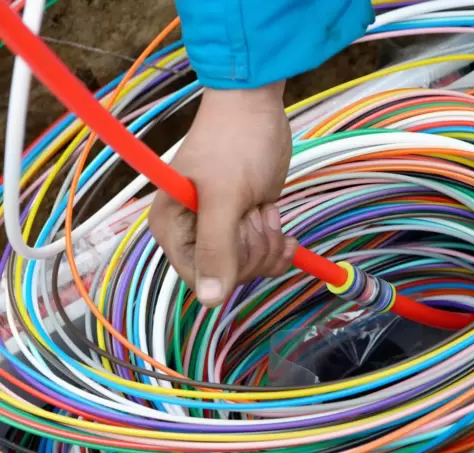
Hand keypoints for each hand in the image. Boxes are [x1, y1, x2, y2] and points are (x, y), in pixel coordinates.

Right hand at [149, 83, 296, 306]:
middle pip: (231, 276)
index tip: (239, 228)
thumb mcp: (225, 197)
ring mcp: (223, 231)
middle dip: (252, 246)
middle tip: (251, 209)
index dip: (229, 265)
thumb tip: (210, 301)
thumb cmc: (234, 144)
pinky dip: (278, 241)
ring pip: (253, 266)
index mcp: (173, 230)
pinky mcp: (247, 225)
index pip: (201, 280)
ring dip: (267, 239)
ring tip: (261, 205)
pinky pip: (266, 256)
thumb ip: (216, 248)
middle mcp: (193, 235)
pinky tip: (274, 214)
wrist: (256, 107)